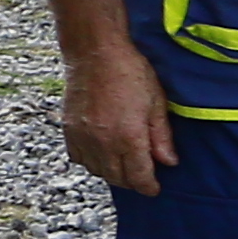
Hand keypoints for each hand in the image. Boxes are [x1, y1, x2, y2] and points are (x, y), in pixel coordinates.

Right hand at [57, 34, 177, 195]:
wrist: (94, 51)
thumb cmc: (130, 72)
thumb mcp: (156, 102)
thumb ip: (161, 136)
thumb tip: (169, 162)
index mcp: (129, 137)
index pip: (139, 178)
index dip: (149, 187)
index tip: (154, 188)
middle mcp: (103, 142)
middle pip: (118, 179)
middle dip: (132, 181)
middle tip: (142, 175)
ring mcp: (83, 137)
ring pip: (98, 171)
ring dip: (112, 172)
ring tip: (123, 163)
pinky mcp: (69, 129)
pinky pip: (79, 158)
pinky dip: (91, 162)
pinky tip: (102, 152)